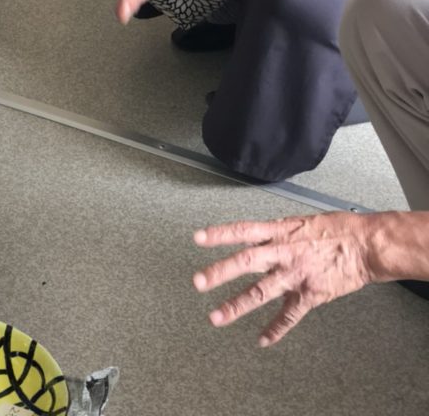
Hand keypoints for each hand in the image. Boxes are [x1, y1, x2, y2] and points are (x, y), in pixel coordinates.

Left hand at [192, 212, 378, 345]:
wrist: (364, 245)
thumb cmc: (336, 229)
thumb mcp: (300, 221)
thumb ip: (277, 232)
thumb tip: (260, 236)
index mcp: (280, 232)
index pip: (243, 230)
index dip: (220, 234)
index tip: (197, 238)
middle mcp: (284, 252)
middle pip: (246, 262)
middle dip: (220, 272)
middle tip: (198, 282)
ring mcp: (295, 274)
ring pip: (261, 291)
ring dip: (236, 304)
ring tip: (216, 316)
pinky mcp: (310, 294)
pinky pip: (289, 315)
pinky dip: (275, 329)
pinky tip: (263, 339)